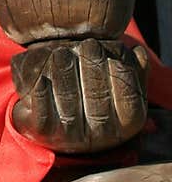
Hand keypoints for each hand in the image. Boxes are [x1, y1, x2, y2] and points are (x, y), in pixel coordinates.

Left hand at [11, 38, 148, 153]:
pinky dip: (42, 95)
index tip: (111, 56)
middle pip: (97, 99)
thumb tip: (138, 52)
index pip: (129, 103)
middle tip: (86, 44)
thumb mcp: (118, 88)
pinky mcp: (44, 133)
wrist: (54, 122)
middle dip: (92, 68)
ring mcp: (71, 137)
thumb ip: (133, 72)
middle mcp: (100, 137)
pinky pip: (43, 115)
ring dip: (65, 74)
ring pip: (68, 103)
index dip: (120, 77)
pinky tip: (42, 78)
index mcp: (124, 126)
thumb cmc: (92, 97)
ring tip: (62, 52)